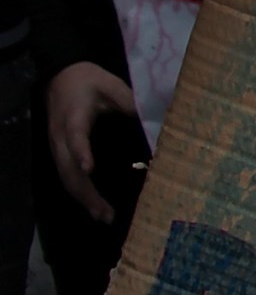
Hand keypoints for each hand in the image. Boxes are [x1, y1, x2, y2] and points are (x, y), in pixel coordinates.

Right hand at [46, 62, 135, 224]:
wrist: (61, 77)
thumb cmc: (89, 81)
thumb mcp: (111, 84)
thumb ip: (130, 100)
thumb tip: (158, 117)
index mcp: (74, 117)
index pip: (76, 137)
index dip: (81, 152)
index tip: (89, 168)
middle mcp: (61, 137)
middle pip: (68, 168)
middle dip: (86, 192)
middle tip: (106, 212)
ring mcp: (58, 147)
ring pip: (66, 177)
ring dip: (83, 198)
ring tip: (104, 217)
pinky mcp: (60, 152)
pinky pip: (67, 176)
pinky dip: (79, 193)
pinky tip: (94, 207)